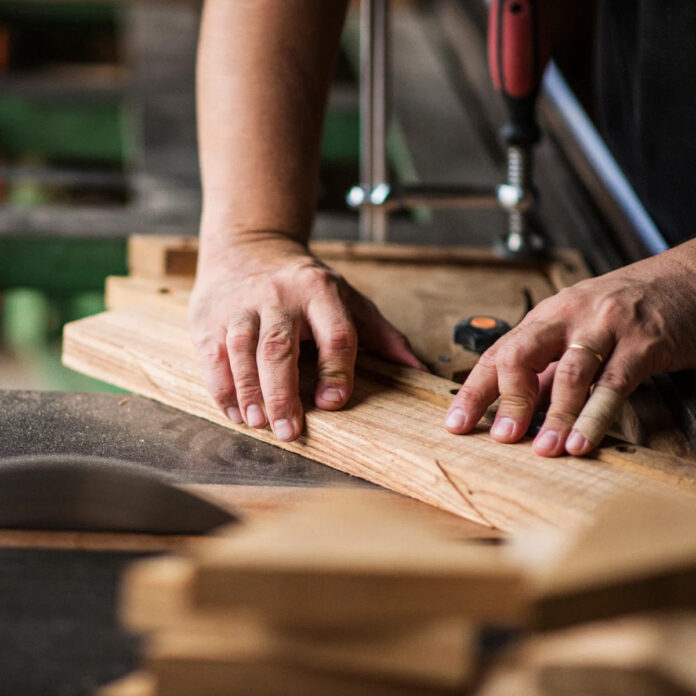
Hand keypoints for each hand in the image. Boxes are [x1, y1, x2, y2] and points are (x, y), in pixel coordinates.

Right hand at [189, 232, 424, 441]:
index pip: (334, 333)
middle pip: (279, 347)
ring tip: (258, 423)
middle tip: (290, 431)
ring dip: (249, 391)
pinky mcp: (211, 318)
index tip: (332, 403)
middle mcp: (279, 297)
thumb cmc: (306, 285)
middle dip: (283, 392)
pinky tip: (235, 411)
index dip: (336, 370)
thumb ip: (382, 335)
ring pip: (241, 350)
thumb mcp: (348, 299)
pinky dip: (223, 387)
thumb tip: (419, 371)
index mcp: (320, 292)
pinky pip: (213, 356)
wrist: (249, 248)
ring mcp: (242, 306)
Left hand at [445, 243, 695, 455]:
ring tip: (544, 449)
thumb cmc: (626, 308)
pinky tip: (581, 440)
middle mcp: (568, 317)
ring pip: (568, 374)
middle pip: (520, 355)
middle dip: (506, 399)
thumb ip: (549, 371)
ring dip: (552, 416)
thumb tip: (517, 410)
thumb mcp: (577, 331)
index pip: (498, 354)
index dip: (475, 390)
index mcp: (546, 316)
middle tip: (500, 437)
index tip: (457, 422)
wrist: (685, 279)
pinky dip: (594, 416)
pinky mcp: (642, 344)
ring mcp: (604, 328)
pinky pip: (612, 384)